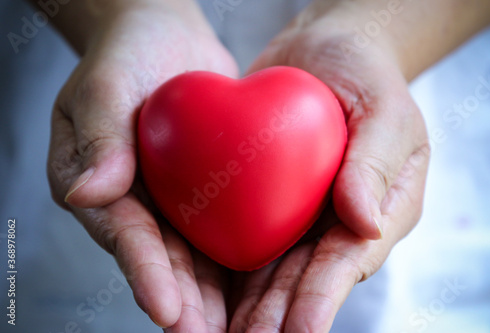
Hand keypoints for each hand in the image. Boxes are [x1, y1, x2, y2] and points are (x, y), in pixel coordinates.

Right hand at [46, 1, 237, 327]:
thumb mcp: (104, 86)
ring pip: (190, 254)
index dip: (145, 273)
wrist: (162, 37)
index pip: (124, 235)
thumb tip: (88, 194)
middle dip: (184, 301)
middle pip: (159, 258)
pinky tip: (260, 283)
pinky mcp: (202, 187)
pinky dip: (235, 254)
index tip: (168, 310)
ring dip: (211, 294)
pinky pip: (218, 224)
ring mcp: (168, 198)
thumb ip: (99, 136)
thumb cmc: (126, 54)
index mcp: (97, 186)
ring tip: (237, 327)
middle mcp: (133, 201)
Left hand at [227, 2, 429, 330]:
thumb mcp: (385, 110)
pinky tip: (204, 293)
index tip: (299, 328)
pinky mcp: (267, 200)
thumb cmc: (366, 75)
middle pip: (304, 278)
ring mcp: (300, 216)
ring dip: (246, 306)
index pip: (346, 261)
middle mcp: (335, 224)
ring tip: (215, 332)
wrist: (325, 51)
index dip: (321, 296)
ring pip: (271, 270)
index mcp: (376, 210)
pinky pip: (246, 237)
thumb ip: (375, 163)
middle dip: (275, 315)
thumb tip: (364, 223)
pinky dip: (226, 268)